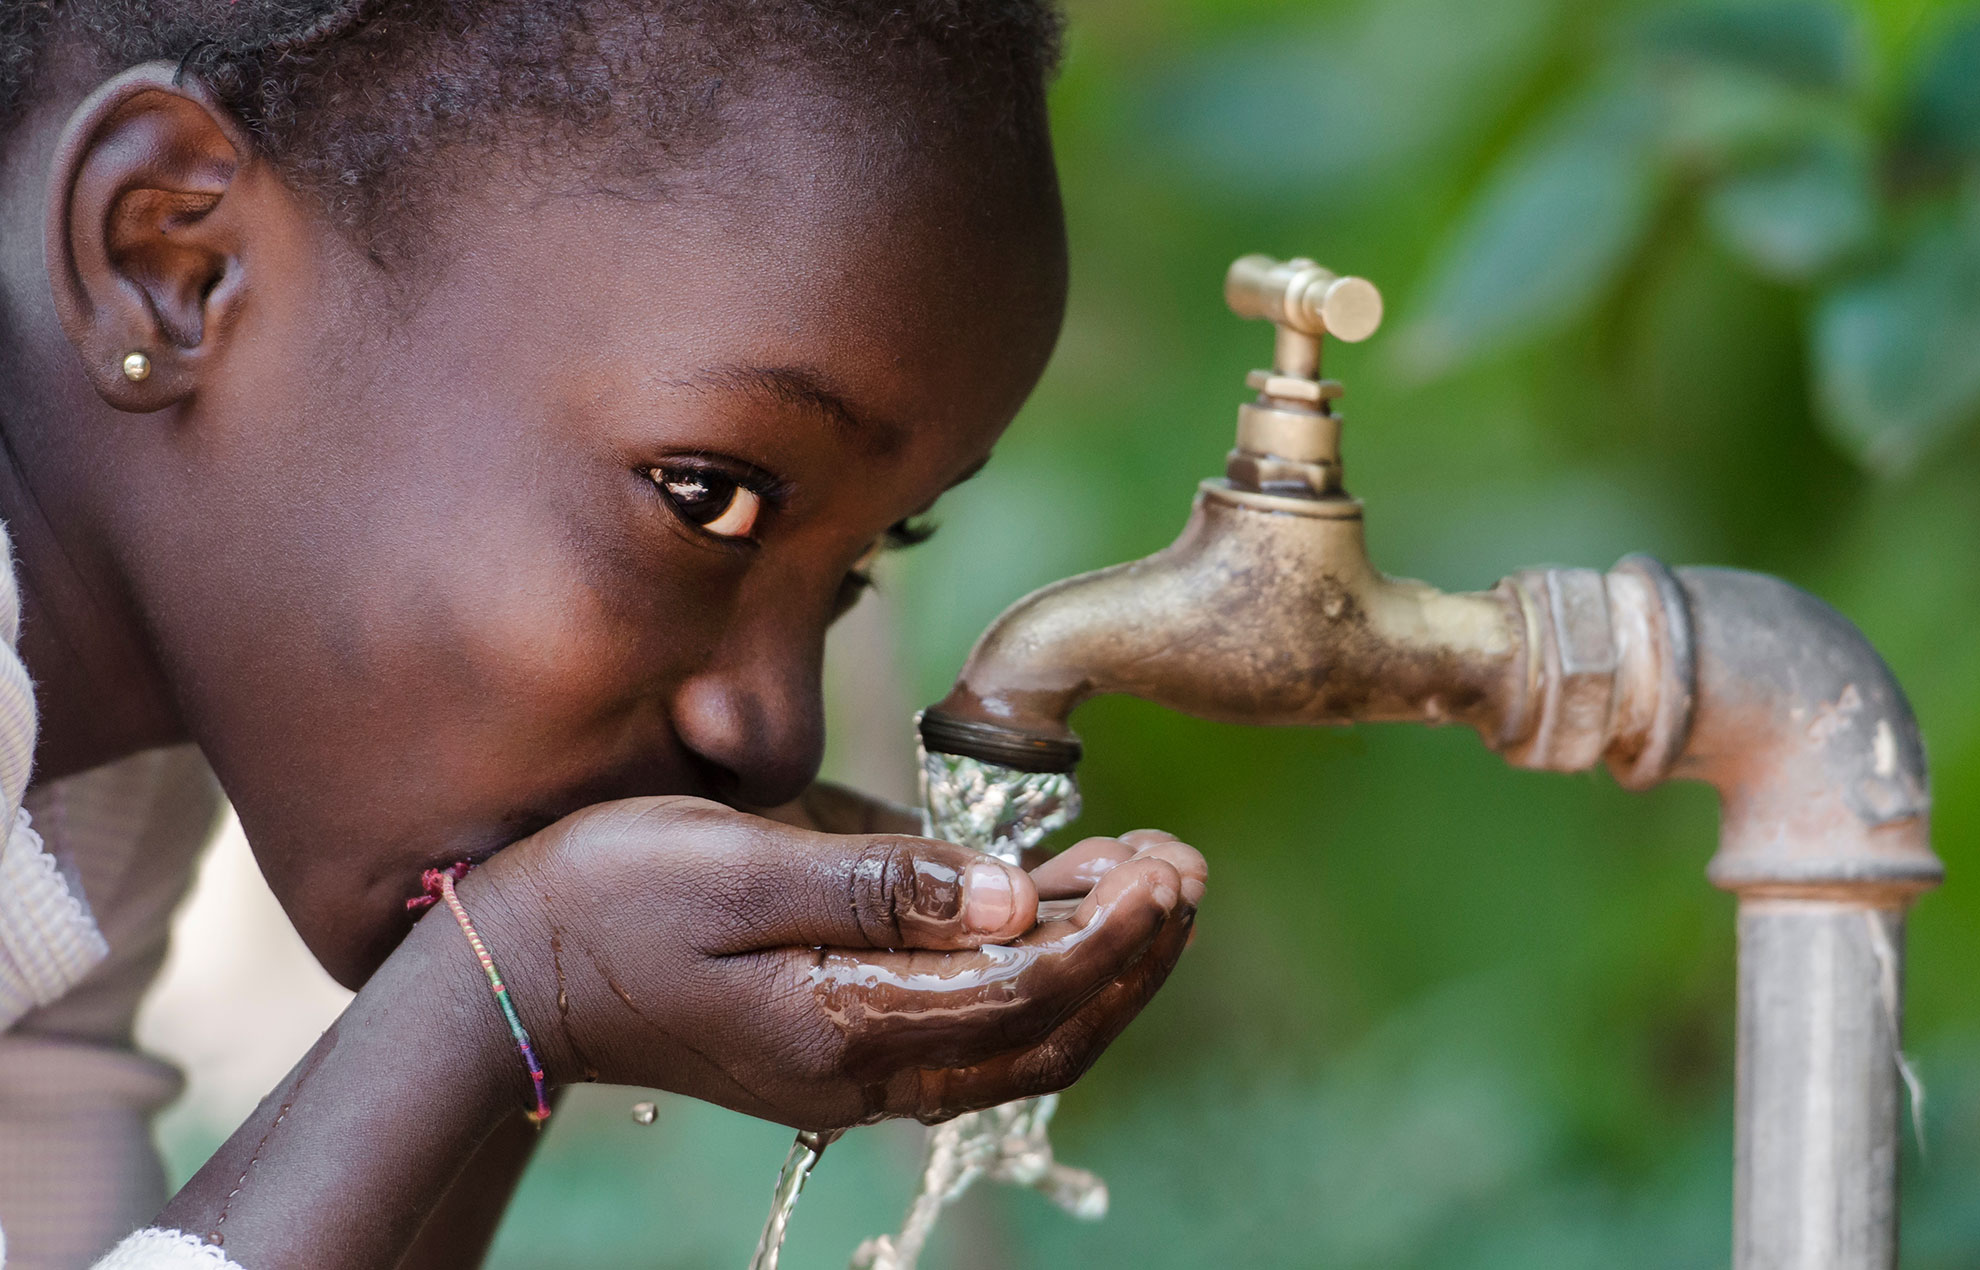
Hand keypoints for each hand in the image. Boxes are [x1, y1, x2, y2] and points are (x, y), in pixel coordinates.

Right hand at [452, 798, 1204, 1128]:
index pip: (1026, 992)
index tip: (1165, 867)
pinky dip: (1039, 978)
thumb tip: (1015, 897)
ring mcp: (855, 1069)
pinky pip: (973, 1028)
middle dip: (1130, 956)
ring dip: (1097, 970)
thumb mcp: (742, 864)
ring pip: (1019, 1043)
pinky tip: (1064, 910)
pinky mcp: (841, 1045)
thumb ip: (883, 884)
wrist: (514, 972)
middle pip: (1045, 1035)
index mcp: (846, 1024)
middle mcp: (865, 1069)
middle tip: (1184, 869)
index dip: (1110, 932)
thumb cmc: (612, 896)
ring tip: (1152, 883)